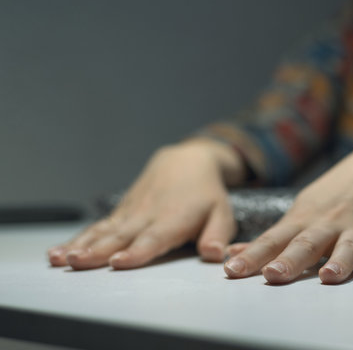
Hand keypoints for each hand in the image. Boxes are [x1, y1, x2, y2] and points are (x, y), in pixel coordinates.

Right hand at [48, 139, 243, 269]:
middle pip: (120, 235)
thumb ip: (217, 235)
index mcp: (174, 219)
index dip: (137, 251)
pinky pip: (98, 225)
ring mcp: (131, 212)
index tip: (118, 262)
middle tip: (77, 262)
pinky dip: (79, 237)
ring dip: (81, 244)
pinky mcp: (121, 211)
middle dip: (98, 250)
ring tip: (59, 258)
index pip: (154, 238)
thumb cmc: (206, 193)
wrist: (187, 161)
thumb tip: (214, 255)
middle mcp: (148, 215)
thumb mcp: (222, 213)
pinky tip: (59, 250)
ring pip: (103, 230)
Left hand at [224, 135, 352, 283]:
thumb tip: (236, 253)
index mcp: (304, 218)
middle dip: (289, 260)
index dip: (253, 255)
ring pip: (347, 246)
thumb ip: (275, 236)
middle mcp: (328, 222)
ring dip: (338, 262)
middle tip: (272, 276)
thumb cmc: (336, 194)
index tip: (232, 270)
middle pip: (306, 243)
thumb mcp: (303, 209)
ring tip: (327, 278)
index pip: (273, 239)